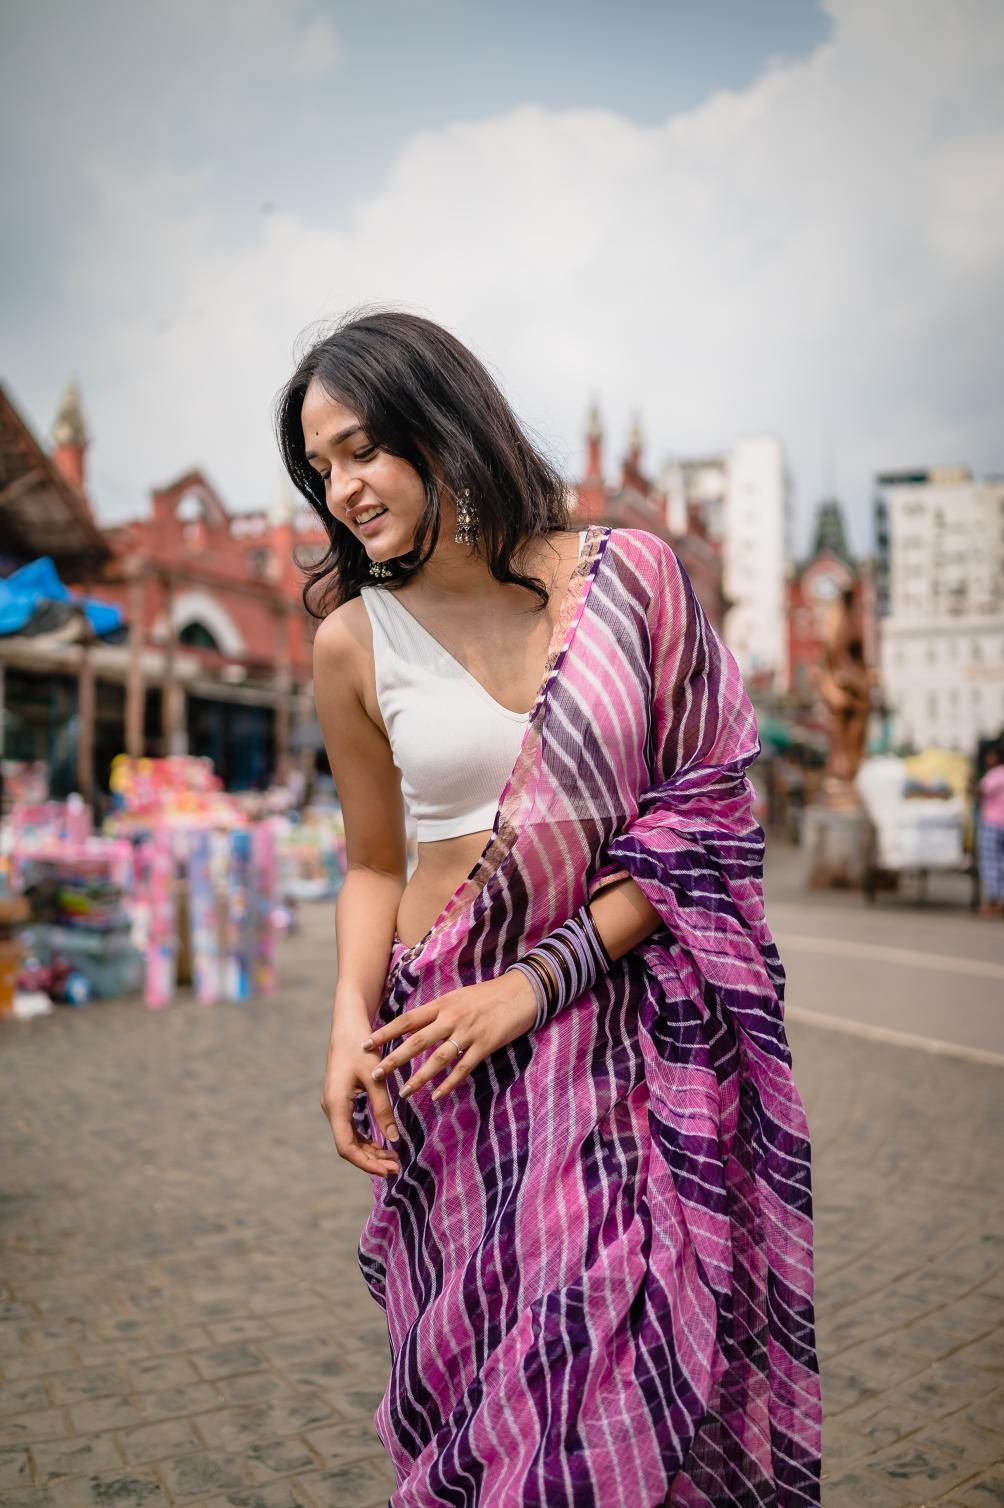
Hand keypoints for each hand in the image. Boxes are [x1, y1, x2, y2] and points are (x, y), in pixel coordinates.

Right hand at [321, 1022, 401, 1179]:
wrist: (348, 1027)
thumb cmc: (362, 1048)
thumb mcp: (377, 1079)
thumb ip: (383, 1109)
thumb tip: (393, 1140)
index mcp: (336, 1105)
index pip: (347, 1147)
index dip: (367, 1163)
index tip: (389, 1170)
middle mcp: (332, 1108)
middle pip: (348, 1146)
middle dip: (371, 1160)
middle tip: (397, 1168)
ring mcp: (335, 1105)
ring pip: (350, 1138)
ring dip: (370, 1151)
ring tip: (393, 1159)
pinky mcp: (341, 1100)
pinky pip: (351, 1127)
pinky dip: (366, 1138)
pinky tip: (384, 1143)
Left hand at [362, 971, 537, 1105]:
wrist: (522, 991)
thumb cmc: (489, 995)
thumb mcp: (459, 997)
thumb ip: (439, 1012)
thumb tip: (416, 1026)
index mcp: (443, 1004)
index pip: (408, 1019)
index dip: (386, 1032)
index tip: (366, 1043)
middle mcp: (452, 1018)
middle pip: (417, 1040)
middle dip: (394, 1058)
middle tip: (375, 1074)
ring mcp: (469, 1032)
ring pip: (437, 1058)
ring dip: (419, 1077)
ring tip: (403, 1092)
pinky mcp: (485, 1045)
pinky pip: (463, 1068)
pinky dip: (449, 1083)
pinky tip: (437, 1096)